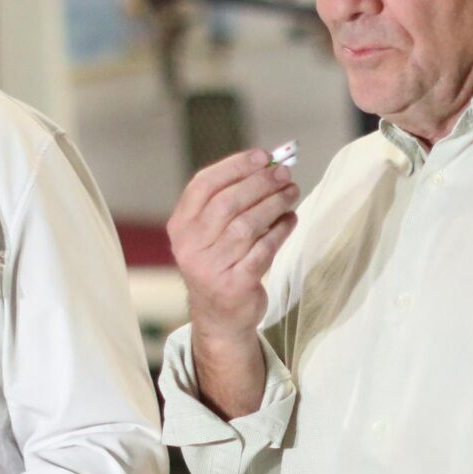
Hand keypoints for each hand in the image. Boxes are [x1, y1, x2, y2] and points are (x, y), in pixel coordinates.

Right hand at [166, 147, 299, 339]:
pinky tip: (290, 219)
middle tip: (284, 173)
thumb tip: (269, 165)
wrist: (220, 317)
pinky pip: (264, 249)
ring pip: (248, 225)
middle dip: (260, 183)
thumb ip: (230, 200)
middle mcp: (190, 246)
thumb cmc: (220, 262)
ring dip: (274, 204)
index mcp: (180, 226)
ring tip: (291, 192)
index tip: (263, 156)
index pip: (203, 184)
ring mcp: (211, 267)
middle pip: (228, 202)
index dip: (235, 166)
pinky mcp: (236, 284)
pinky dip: (281, 230)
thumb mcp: (210, 233)